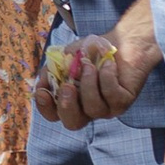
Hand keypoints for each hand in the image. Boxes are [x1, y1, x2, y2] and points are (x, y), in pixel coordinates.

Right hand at [37, 18, 158, 129]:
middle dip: (67, 106)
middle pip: (73, 123)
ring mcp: (107, 108)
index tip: (43, 91)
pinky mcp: (124, 101)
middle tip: (67, 86)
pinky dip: (106, 76)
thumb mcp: (65, 57)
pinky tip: (108, 63)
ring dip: (88, 83)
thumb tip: (41, 84)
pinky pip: (111, 95)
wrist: (121, 40)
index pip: (54, 115)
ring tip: (89, 64)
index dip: (46, 108)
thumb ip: (51, 70)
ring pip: (94, 108)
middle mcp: (88, 109)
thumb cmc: (91, 52)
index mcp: (71, 101)